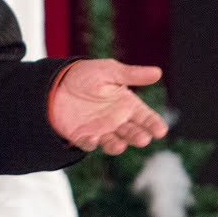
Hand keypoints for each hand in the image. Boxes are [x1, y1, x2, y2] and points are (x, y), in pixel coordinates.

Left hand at [49, 60, 167, 153]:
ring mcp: (101, 130)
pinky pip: (89, 143)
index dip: (154, 124)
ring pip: (114, 142)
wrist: (57, 83)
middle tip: (142, 139)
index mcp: (126, 104)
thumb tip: (158, 72)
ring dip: (117, 145)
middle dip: (138, 137)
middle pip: (132, 132)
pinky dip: (91, 143)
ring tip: (120, 145)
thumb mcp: (109, 71)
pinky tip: (93, 139)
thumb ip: (131, 75)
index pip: (146, 117)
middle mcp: (117, 120)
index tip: (160, 131)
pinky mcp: (83, 136)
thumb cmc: (87, 74)